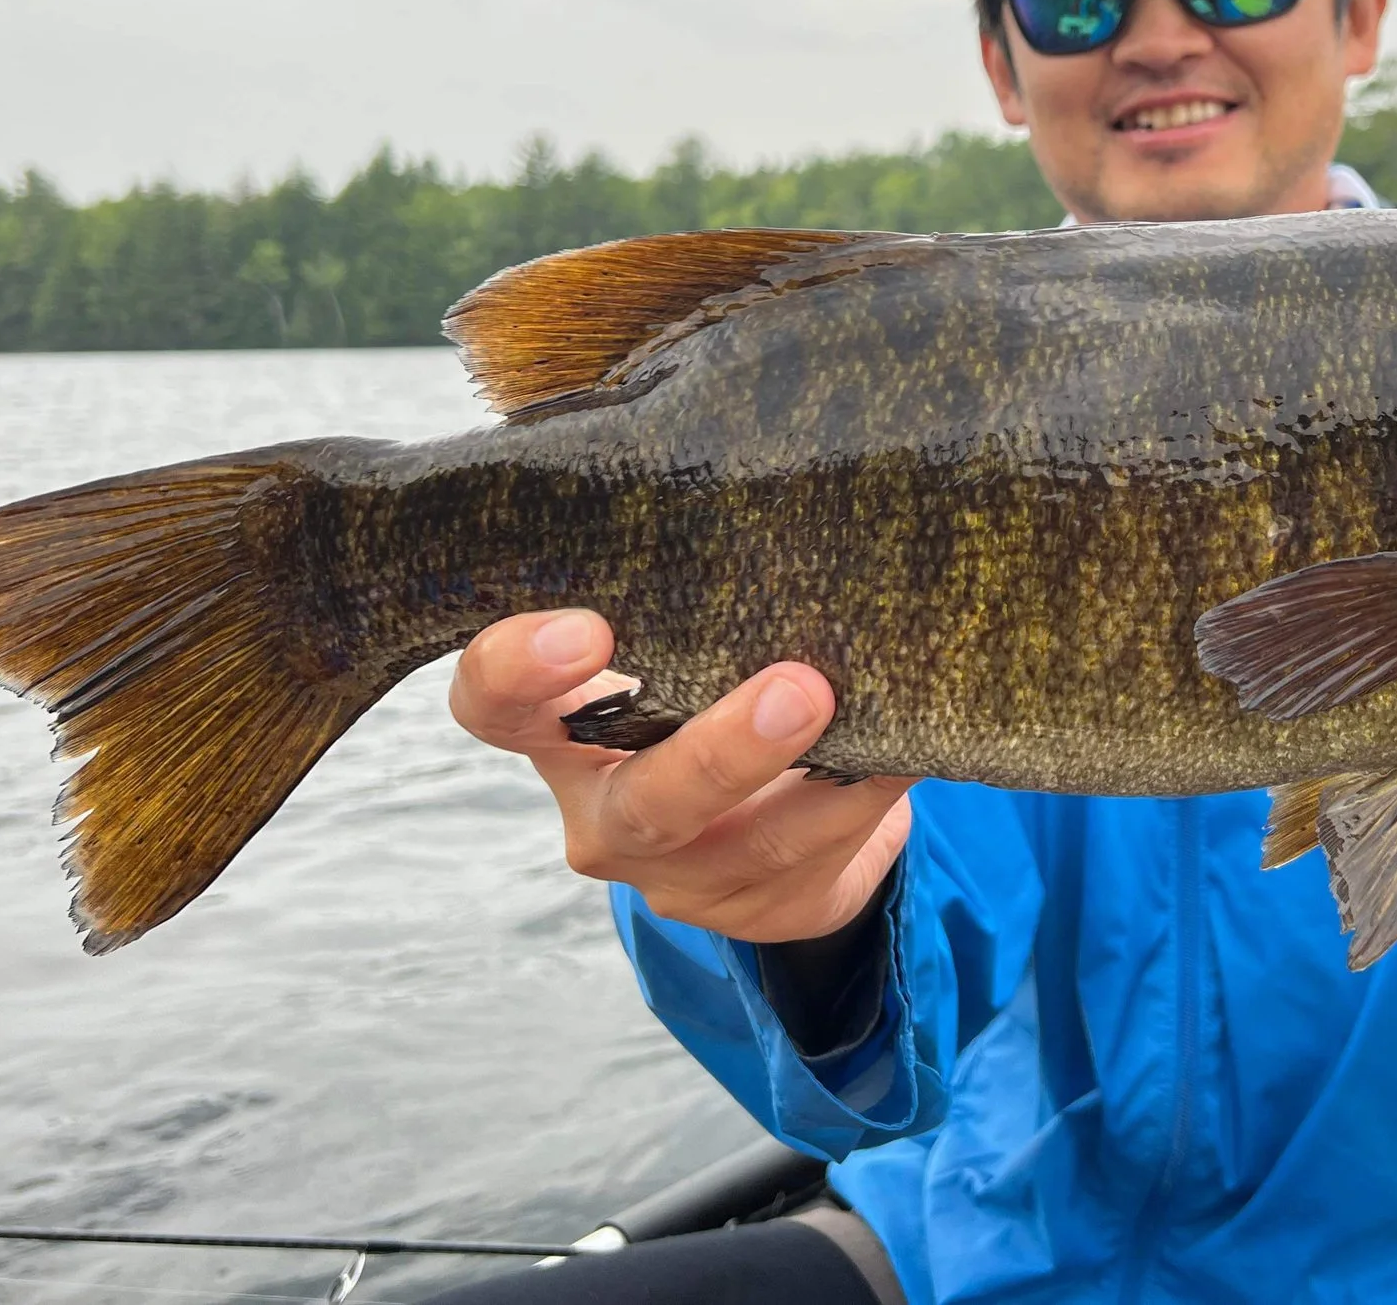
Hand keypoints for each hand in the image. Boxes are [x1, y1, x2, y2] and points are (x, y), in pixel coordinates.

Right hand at [450, 610, 912, 941]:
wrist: (771, 800)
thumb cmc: (707, 673)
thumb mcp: (674, 632)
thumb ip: (679, 585)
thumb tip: (751, 490)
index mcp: (558, 727)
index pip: (492, 703)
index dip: (518, 671)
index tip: (589, 628)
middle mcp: (603, 811)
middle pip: (639, 804)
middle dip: (720, 753)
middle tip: (798, 688)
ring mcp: (680, 873)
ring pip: (749, 844)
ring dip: (822, 784)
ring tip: (878, 724)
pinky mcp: (760, 906)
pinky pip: (819, 859)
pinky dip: (868, 800)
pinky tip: (904, 750)